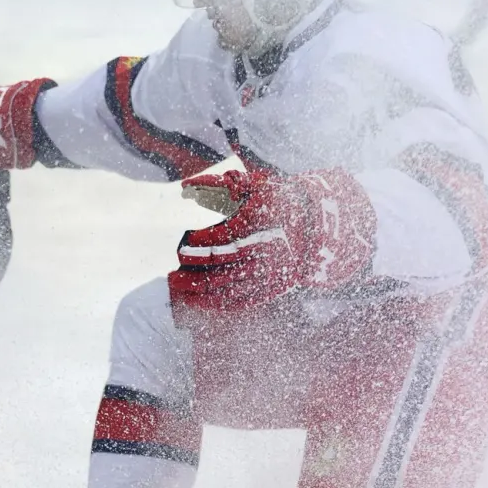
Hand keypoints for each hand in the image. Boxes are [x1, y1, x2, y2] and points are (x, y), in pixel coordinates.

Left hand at [168, 169, 376, 312]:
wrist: (315, 228)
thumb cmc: (281, 203)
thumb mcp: (259, 187)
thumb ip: (228, 184)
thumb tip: (187, 186)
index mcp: (259, 227)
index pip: (218, 240)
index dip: (197, 243)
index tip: (184, 241)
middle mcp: (262, 253)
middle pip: (218, 270)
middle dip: (190, 274)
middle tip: (173, 274)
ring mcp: (267, 275)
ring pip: (226, 291)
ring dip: (199, 294)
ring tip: (181, 289)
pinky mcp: (271, 289)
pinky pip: (241, 303)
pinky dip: (218, 304)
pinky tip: (201, 301)